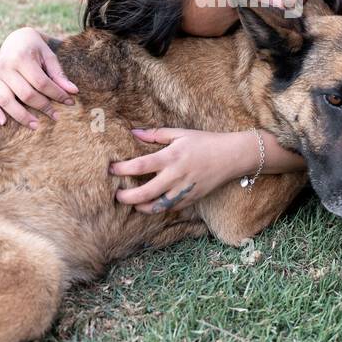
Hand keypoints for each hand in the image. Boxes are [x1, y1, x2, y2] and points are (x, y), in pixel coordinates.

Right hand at [0, 27, 78, 127]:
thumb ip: (58, 74)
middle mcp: (6, 67)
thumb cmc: (35, 48)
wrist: (15, 39)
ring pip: (6, 100)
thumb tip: (73, 92)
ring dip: (21, 116)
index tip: (69, 102)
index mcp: (22, 58)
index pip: (41, 82)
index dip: (56, 94)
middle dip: (43, 107)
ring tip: (36, 126)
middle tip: (56, 116)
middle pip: (25, 94)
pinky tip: (3, 123)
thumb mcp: (49, 56)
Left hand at [111, 128, 257, 213]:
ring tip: (133, 204)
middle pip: (144, 193)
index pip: (140, 166)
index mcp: (171, 157)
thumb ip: (155, 135)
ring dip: (141, 207)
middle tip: (117, 195)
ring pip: (157, 207)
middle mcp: (175, 176)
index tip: (111, 169)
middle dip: (127, 197)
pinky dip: (158, 208)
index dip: (122, 169)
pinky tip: (151, 204)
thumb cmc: (204, 142)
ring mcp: (183, 190)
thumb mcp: (180, 133)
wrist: (231, 157)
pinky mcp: (191, 199)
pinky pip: (170, 208)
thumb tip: (134, 133)